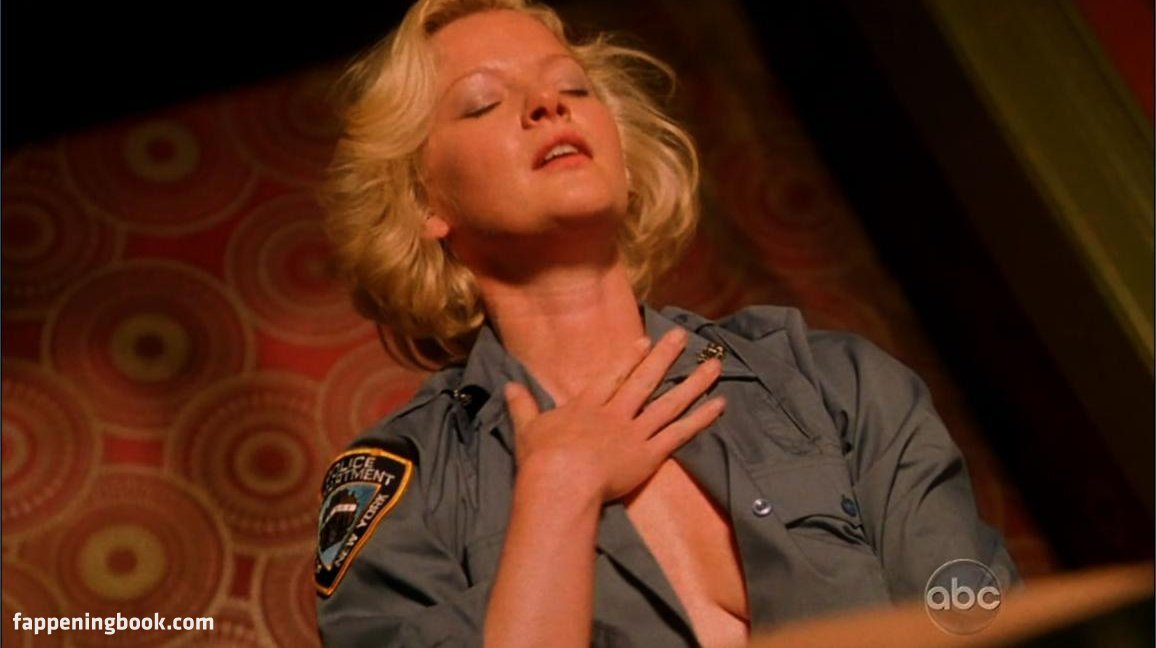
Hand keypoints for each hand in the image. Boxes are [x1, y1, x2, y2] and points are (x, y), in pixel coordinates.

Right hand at [504, 328, 725, 502]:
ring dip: (693, 382)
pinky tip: (719, 404)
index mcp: (587, 406)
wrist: (562, 480)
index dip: (629, 358)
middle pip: (645, 380)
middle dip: (665, 356)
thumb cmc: (541, 458)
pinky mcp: (650, 454)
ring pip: (670, 402)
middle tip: (683, 337)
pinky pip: (680, 433)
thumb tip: (508, 386)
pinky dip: (701, 418)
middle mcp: (616, 413)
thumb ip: (522, 406)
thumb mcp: (528, 428)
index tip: (645, 341)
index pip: (612, 376)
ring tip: (715, 365)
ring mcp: (635, 431)